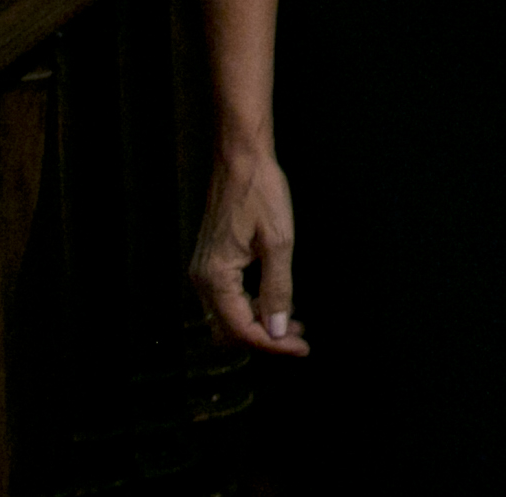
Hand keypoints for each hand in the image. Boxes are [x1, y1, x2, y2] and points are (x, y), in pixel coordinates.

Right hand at [192, 148, 309, 355]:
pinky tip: (277, 303)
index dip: (274, 344)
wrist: (241, 158)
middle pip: (231, 329)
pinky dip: (252, 307)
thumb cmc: (261, 192)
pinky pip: (229, 298)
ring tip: (295, 325)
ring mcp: (204, 270)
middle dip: (266, 338)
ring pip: (229, 316)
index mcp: (215, 277)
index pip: (242, 329)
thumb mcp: (279, 242)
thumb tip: (278, 330)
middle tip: (301, 339)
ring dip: (260, 324)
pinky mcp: (211, 262)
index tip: (302, 348)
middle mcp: (203, 279)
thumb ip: (278, 289)